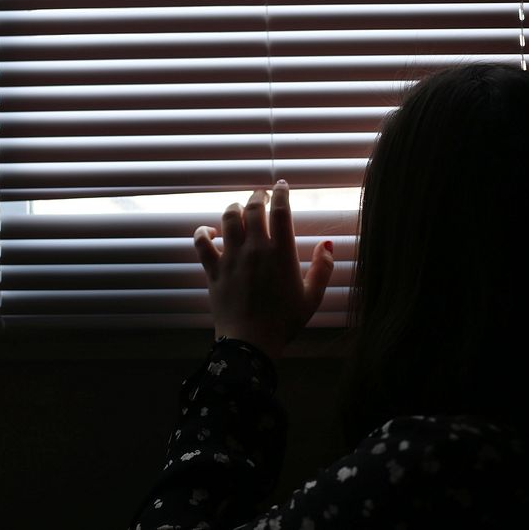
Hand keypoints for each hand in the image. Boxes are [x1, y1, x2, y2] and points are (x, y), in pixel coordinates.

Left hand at [193, 180, 334, 358]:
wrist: (250, 344)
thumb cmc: (284, 321)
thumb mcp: (312, 297)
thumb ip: (323, 268)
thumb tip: (327, 245)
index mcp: (281, 253)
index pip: (281, 210)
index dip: (281, 192)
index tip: (281, 185)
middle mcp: (254, 249)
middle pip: (253, 208)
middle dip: (257, 196)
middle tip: (261, 195)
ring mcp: (231, 258)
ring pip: (228, 218)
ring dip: (234, 208)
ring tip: (239, 208)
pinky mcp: (213, 270)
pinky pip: (202, 243)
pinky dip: (204, 232)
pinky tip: (211, 231)